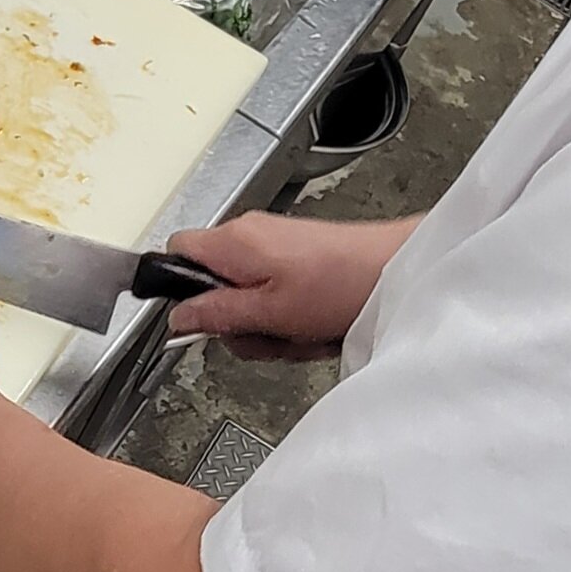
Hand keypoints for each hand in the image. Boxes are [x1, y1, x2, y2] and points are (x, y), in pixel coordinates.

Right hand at [166, 212, 419, 358]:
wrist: (396, 272)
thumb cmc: (341, 284)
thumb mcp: (268, 312)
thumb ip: (216, 313)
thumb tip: (178, 317)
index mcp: (234, 241)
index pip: (174, 254)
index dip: (176, 289)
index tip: (198, 320)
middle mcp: (250, 236)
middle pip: (212, 288)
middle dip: (237, 324)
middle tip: (265, 334)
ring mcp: (275, 248)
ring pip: (246, 300)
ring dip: (270, 329)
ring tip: (299, 333)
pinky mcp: (299, 260)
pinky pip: (276, 299)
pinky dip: (292, 321)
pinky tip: (314, 328)